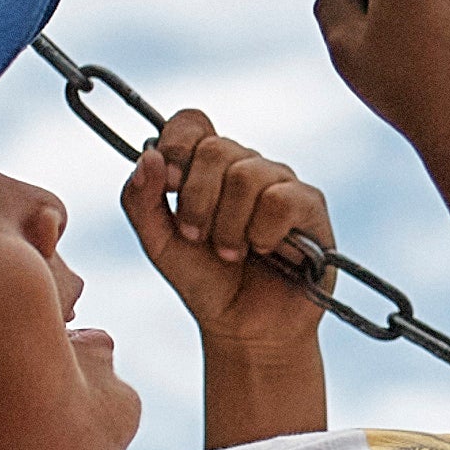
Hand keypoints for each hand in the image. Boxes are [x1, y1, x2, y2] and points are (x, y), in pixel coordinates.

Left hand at [121, 108, 336, 372]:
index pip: (191, 122)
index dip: (176, 145)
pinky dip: (262, 234)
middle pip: (216, 149)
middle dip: (196, 202)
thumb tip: (148, 155)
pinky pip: (280, 200)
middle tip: (197, 237)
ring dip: (228, 226)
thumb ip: (140, 200)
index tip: (168, 184)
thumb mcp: (158, 243)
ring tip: (231, 252)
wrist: (243, 328)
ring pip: (246, 175)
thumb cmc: (203, 280)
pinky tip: (265, 252)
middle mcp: (246, 165)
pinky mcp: (310, 206)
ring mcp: (280, 182)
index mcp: (207, 166)